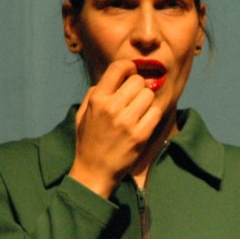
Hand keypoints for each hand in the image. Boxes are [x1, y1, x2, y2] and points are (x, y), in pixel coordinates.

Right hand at [68, 60, 163, 196]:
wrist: (94, 171)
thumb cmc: (88, 140)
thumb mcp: (83, 113)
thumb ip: (95, 92)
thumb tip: (114, 78)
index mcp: (98, 99)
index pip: (119, 68)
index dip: (129, 67)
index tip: (131, 73)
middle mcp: (112, 107)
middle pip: (138, 81)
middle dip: (138, 87)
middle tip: (134, 98)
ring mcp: (127, 122)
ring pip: (149, 95)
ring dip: (146, 102)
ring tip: (138, 112)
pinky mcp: (140, 135)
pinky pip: (156, 112)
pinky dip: (153, 115)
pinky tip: (144, 121)